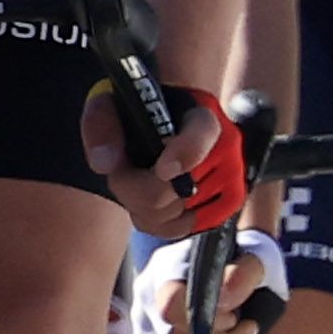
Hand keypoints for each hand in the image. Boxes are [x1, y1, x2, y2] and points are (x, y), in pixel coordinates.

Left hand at [78, 74, 246, 235]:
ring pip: (174, 215)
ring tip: (137, 183)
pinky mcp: (226, 204)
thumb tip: (105, 163)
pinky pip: (182, 228)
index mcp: (199, 112)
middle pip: (175, 190)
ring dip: (142, 207)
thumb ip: (101, 125)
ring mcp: (231, 177)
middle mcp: (225, 145)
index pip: (203, 133)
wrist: (165, 123)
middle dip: (133, 188)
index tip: (163, 169)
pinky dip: (157, 222)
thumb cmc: (137, 113)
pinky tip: (150, 202)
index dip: (186, 153)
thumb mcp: (110, 105)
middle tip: (122, 172)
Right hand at [132, 229, 290, 333]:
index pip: (170, 308)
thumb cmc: (242, 265)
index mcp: (162, 274)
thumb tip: (227, 295)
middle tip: (249, 329)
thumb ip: (245, 272)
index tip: (235, 314)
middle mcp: (146, 308)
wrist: (231, 277)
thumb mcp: (255, 258)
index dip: (209, 320)